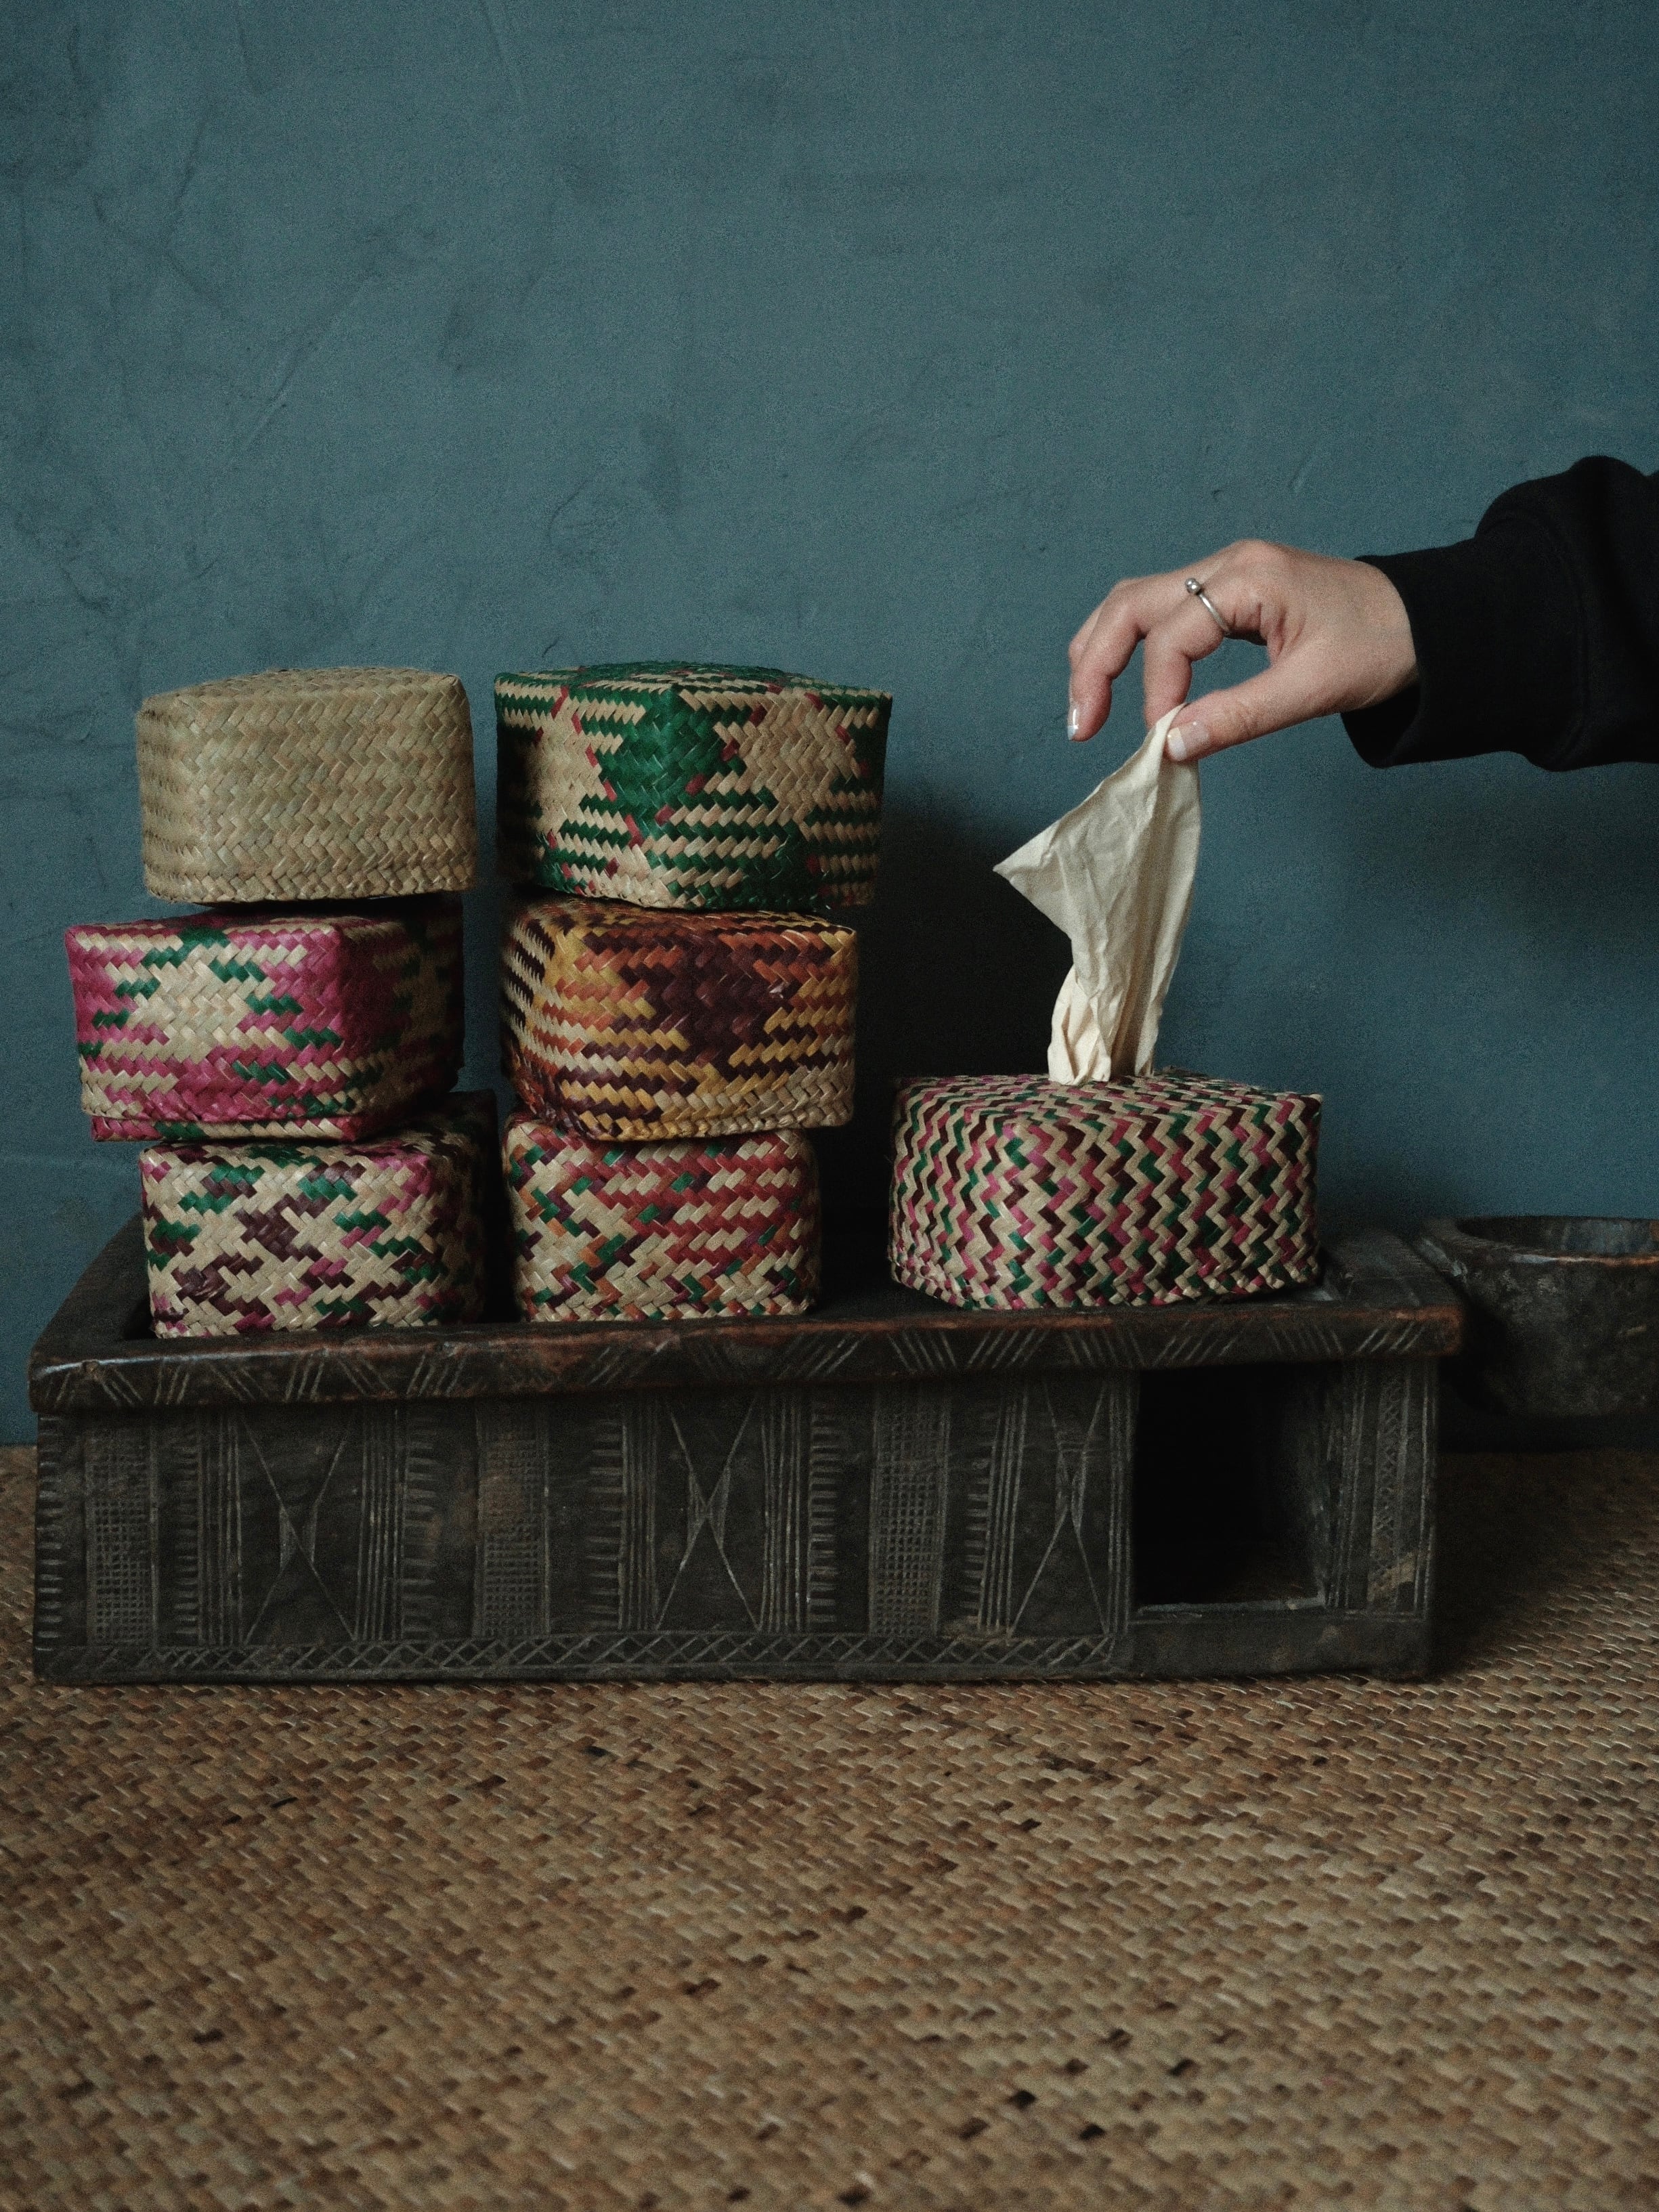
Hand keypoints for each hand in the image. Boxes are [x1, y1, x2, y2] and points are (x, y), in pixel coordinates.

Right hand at [1067, 541, 1418, 761]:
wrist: (1429, 622)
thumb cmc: (1383, 644)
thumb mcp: (1314, 688)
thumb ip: (1239, 717)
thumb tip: (1171, 746)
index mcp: (1249, 576)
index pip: (1171, 633)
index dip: (1156, 691)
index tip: (1163, 741)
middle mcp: (1228, 565)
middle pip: (1129, 604)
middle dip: (1094, 662)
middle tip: (1081, 725)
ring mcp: (1227, 575)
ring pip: (1136, 604)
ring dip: (1102, 652)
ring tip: (1087, 708)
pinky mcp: (1231, 594)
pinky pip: (1163, 613)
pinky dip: (1133, 649)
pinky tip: (1125, 685)